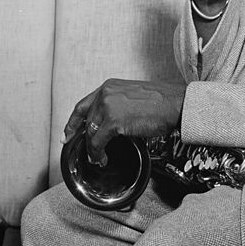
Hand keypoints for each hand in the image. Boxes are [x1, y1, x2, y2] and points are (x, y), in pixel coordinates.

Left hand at [62, 78, 185, 166]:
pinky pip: (97, 142)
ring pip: (90, 132)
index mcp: (110, 86)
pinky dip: (98, 153)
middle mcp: (106, 94)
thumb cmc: (162, 101)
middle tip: (78, 149)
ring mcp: (108, 107)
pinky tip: (103, 159)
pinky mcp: (113, 122)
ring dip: (92, 148)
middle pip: (85, 119)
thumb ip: (117, 104)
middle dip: (78, 137)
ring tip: (97, 157)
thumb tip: (109, 123)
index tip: (68, 132)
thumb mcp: (134, 96)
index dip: (73, 121)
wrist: (176, 103)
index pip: (83, 104)